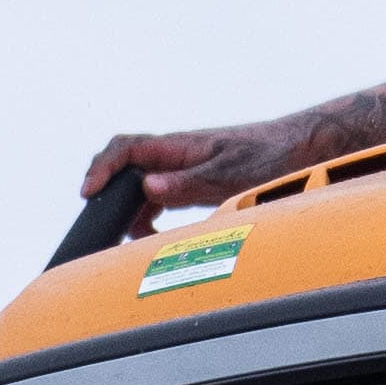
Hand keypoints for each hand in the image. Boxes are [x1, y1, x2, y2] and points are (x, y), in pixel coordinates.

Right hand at [76, 123, 289, 225]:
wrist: (297, 148)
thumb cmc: (267, 154)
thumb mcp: (228, 173)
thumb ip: (188, 182)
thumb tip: (148, 187)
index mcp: (178, 145)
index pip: (126, 149)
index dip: (102, 168)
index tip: (89, 192)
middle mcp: (175, 156)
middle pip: (125, 168)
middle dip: (108, 192)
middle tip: (105, 224)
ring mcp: (182, 169)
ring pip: (140, 187)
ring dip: (130, 212)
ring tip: (130, 238)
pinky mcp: (192, 183)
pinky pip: (158, 198)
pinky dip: (149, 218)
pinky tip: (153, 237)